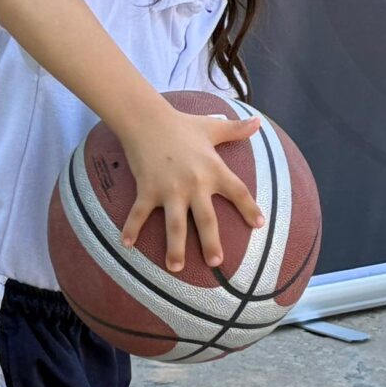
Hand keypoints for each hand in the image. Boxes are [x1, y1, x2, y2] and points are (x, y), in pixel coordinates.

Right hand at [116, 105, 265, 272]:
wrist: (147, 118)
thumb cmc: (182, 124)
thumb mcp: (212, 127)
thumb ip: (236, 129)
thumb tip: (258, 122)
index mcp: (213, 169)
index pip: (237, 191)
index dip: (249, 208)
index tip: (258, 224)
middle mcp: (194, 183)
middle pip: (206, 219)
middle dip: (211, 242)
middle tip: (216, 262)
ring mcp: (169, 189)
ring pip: (175, 225)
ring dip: (175, 247)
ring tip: (176, 268)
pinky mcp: (147, 189)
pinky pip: (139, 214)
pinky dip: (131, 229)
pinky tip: (127, 245)